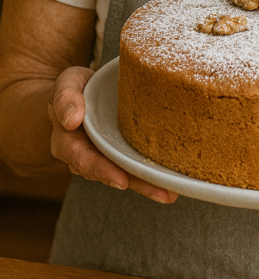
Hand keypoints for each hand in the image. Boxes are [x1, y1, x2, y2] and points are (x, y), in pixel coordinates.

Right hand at [48, 66, 177, 203]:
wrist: (83, 89)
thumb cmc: (73, 87)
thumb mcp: (66, 84)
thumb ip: (65, 98)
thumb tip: (71, 120)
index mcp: (68, 144)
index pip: (84, 160)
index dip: (102, 171)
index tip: (121, 181)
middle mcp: (88, 156)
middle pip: (112, 173)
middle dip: (137, 184)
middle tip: (162, 193)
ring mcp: (106, 155)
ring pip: (127, 173)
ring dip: (149, 184)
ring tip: (172, 192)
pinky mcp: (122, 151)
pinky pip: (135, 163)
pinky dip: (151, 172)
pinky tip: (172, 178)